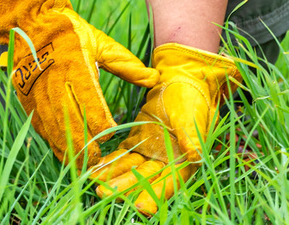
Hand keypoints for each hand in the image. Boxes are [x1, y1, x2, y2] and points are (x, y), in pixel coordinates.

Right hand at [0, 0, 158, 166]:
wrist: (30, 23)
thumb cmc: (72, 32)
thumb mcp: (101, 43)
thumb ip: (127, 64)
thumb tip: (154, 78)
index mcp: (76, 67)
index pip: (90, 102)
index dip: (100, 122)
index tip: (112, 134)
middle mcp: (55, 84)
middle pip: (71, 121)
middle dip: (84, 144)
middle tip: (98, 162)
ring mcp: (38, 94)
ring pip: (54, 128)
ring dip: (67, 149)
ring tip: (82, 165)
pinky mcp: (27, 100)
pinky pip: (41, 126)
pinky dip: (52, 142)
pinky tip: (63, 154)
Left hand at [92, 43, 242, 214]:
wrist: (184, 80)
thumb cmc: (193, 99)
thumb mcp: (193, 117)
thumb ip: (192, 137)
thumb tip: (194, 157)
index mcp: (184, 160)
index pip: (169, 182)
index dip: (155, 196)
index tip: (139, 207)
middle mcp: (166, 161)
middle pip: (145, 179)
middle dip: (125, 188)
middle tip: (104, 192)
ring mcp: (150, 152)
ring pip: (130, 169)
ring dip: (113, 176)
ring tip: (94, 182)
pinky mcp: (137, 141)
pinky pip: (121, 155)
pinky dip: (109, 162)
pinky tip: (95, 167)